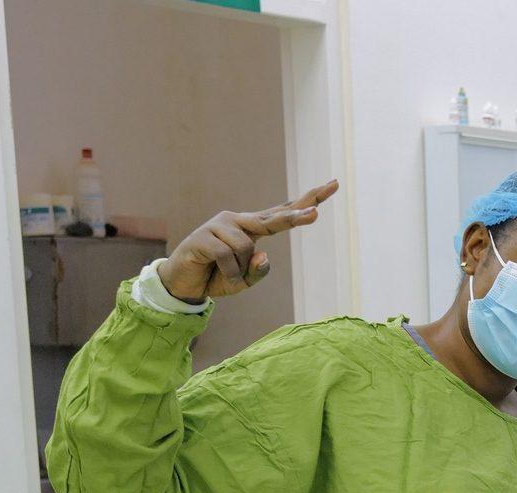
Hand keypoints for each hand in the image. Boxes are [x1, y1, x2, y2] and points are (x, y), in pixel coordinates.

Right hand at [157, 180, 337, 302]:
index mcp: (254, 228)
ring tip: (224, 272)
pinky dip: (228, 273)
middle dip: (296, 218)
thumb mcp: (244, 281)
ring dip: (238, 271)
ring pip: (247, 249)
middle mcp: (240, 222)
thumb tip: (263, 254)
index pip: (284, 212)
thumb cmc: (218, 277)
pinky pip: (228, 257)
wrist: (184, 283)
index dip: (308, 200)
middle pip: (274, 218)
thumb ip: (258, 271)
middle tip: (316, 214)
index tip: (333, 185)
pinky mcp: (204, 235)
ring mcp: (221, 225)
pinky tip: (216, 273)